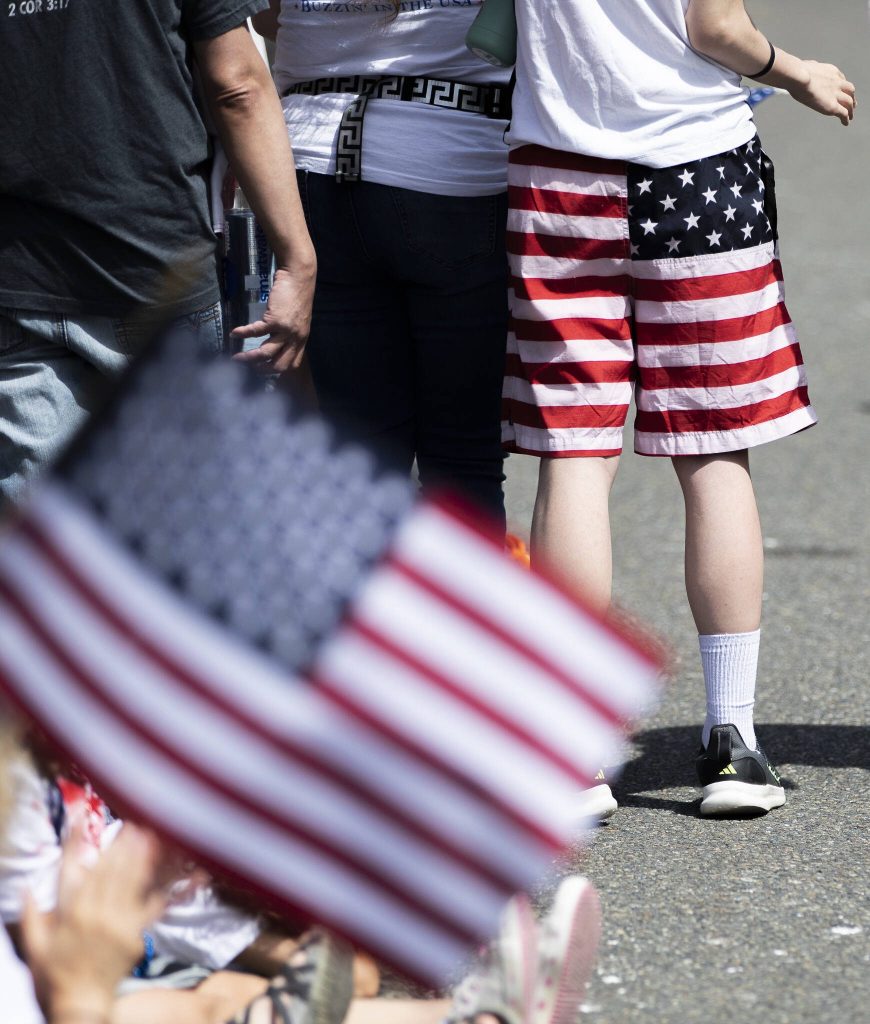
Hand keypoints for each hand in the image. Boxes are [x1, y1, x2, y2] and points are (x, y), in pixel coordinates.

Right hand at [21, 824, 167, 1020]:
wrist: (79, 1008)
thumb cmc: (55, 979)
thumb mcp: (35, 950)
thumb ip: (31, 918)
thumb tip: (26, 889)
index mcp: (71, 913)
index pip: (74, 869)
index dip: (78, 842)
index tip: (82, 819)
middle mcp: (96, 913)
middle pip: (110, 869)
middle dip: (121, 843)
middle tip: (133, 819)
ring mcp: (119, 923)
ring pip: (133, 881)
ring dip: (143, 855)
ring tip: (152, 832)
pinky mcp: (136, 935)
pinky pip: (155, 907)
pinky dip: (172, 890)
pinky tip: (185, 874)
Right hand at [231, 262, 315, 374]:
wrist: (298, 276)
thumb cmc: (297, 294)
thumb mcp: (298, 319)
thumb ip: (289, 332)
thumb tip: (276, 341)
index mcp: (301, 339)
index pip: (292, 364)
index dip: (278, 370)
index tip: (264, 369)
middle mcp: (295, 338)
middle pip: (279, 365)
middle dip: (262, 370)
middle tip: (249, 369)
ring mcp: (286, 330)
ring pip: (266, 353)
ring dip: (249, 358)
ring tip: (236, 358)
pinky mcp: (275, 319)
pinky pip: (256, 332)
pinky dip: (243, 334)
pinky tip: (233, 334)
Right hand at [790, 61, 855, 124]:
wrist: (799, 77)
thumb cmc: (798, 72)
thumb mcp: (806, 66)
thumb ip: (809, 68)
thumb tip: (805, 67)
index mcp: (831, 72)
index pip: (842, 80)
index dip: (843, 87)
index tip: (842, 91)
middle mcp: (837, 82)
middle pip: (850, 90)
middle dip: (851, 97)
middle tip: (852, 103)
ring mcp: (836, 94)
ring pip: (849, 103)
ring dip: (850, 110)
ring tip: (850, 116)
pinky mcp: (832, 106)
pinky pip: (843, 113)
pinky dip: (845, 119)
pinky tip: (845, 123)